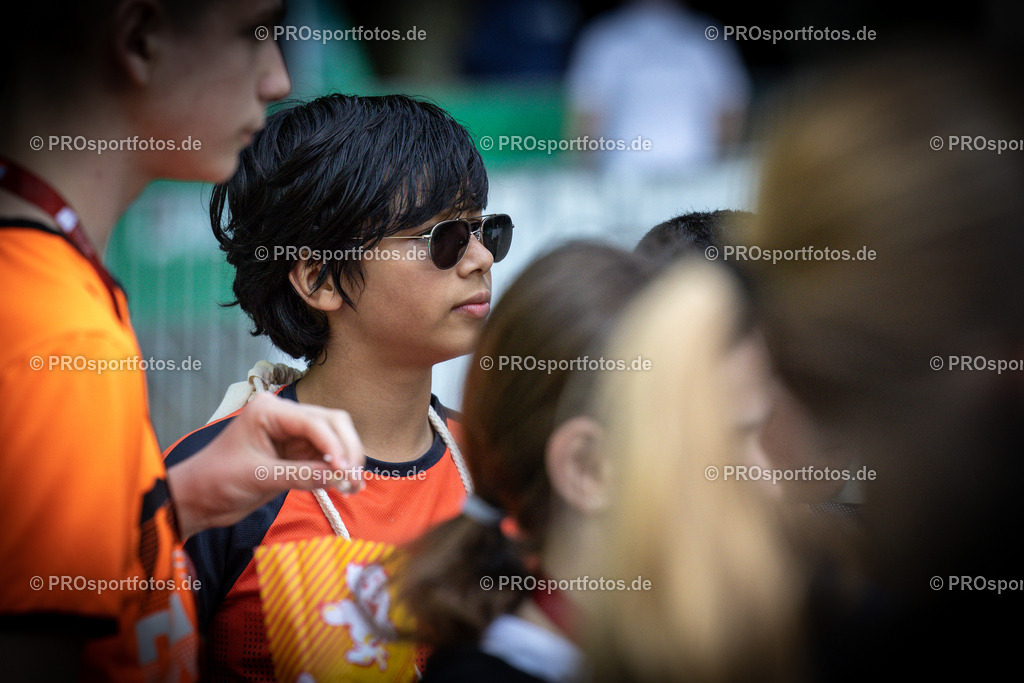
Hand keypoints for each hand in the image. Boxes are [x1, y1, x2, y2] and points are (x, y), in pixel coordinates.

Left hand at [167, 392, 364, 537]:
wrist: (197, 500)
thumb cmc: (215, 482)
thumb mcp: (257, 477)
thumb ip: (299, 475)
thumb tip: (340, 477)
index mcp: (269, 410)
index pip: (314, 422)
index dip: (335, 446)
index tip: (346, 472)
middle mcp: (284, 416)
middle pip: (331, 423)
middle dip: (347, 449)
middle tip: (355, 478)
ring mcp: (291, 434)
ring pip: (333, 438)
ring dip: (347, 459)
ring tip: (355, 485)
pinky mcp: (295, 453)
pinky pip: (326, 456)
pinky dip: (338, 469)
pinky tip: (347, 485)